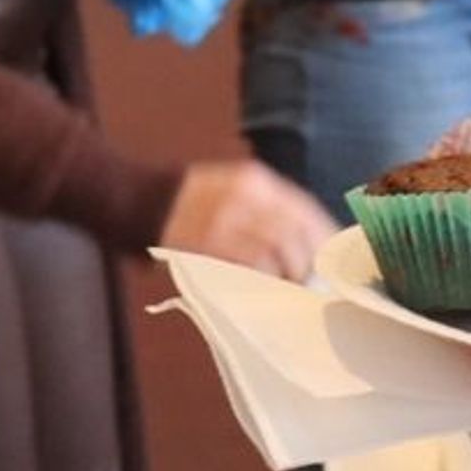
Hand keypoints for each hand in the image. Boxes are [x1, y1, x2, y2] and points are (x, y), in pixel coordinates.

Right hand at [161, 160, 334, 278]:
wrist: (136, 197)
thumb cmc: (188, 200)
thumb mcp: (231, 190)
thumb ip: (263, 209)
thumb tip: (303, 241)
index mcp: (256, 180)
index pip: (305, 209)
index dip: (324, 237)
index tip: (334, 259)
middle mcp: (246, 194)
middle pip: (295, 231)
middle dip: (310, 261)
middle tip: (314, 283)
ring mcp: (226, 216)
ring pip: (277, 248)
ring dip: (290, 273)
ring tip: (292, 290)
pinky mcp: (207, 241)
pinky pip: (248, 262)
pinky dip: (264, 277)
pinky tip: (267, 288)